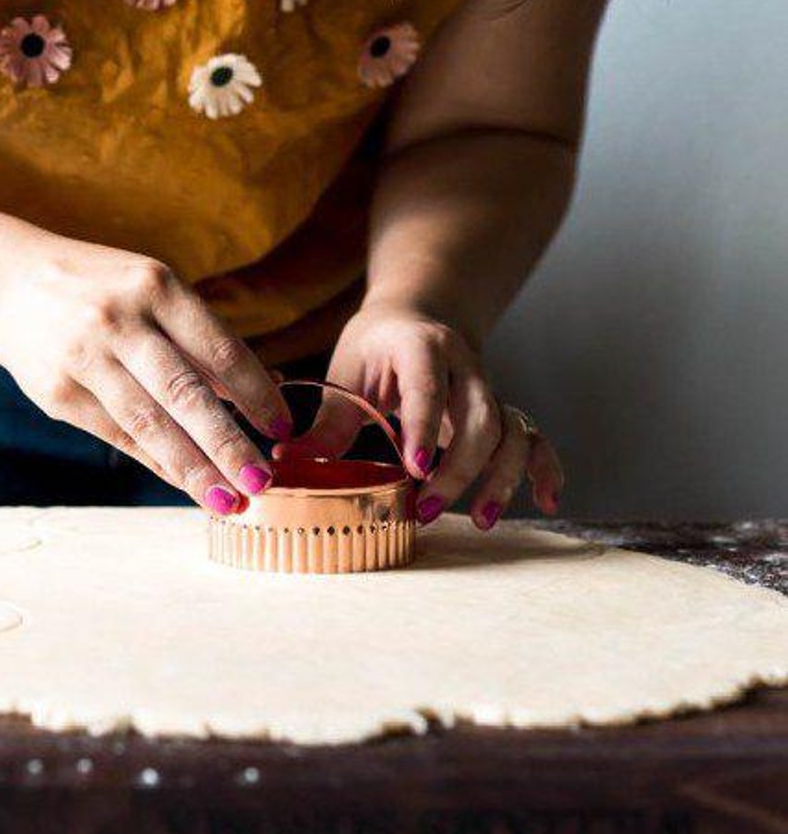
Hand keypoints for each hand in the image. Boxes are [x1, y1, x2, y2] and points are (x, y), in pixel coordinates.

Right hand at [0, 237, 292, 513]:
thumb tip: (262, 390)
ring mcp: (85, 358)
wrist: (4, 285)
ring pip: (150, 425)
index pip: (219, 350)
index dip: (256, 395)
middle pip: (187, 395)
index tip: (283, 429)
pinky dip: (155, 462)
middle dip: (230, 445)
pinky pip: (117, 436)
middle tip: (262, 482)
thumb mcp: (150, 290)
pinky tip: (185, 482)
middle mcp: (119, 321)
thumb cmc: (99, 289)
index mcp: (155, 286)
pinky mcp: (58, 393)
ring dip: (194, 469)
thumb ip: (197, 338)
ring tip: (227, 500)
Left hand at [278, 308, 563, 528]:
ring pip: (512, 431)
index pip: (429, 388)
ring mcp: (489, 389)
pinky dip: (545, 468)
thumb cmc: (376, 346)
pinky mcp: (502, 410)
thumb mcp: (346, 372)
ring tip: (479, 520)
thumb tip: (289, 462)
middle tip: (425, 508)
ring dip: (500, 478)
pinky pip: (534, 437)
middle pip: (480, 419)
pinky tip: (545, 500)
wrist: (420, 314)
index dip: (425, 428)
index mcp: (422, 348)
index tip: (415, 469)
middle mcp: (466, 367)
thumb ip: (327, 421)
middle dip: (458, 470)